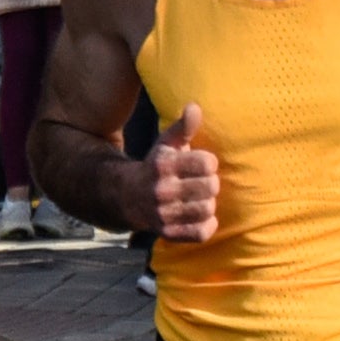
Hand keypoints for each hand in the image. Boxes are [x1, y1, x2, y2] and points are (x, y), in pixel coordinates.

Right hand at [139, 104, 219, 242]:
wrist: (128, 197)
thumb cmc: (156, 166)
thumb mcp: (166, 143)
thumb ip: (183, 127)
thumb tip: (195, 107)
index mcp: (164, 165)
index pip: (207, 164)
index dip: (209, 163)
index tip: (203, 164)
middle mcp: (162, 190)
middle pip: (211, 187)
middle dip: (211, 183)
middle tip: (204, 182)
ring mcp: (164, 214)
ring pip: (207, 209)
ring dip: (208, 203)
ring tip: (200, 198)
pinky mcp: (168, 233)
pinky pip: (201, 233)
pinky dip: (206, 225)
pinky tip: (201, 216)